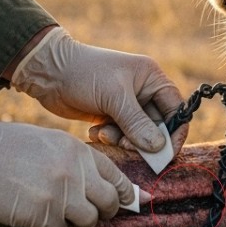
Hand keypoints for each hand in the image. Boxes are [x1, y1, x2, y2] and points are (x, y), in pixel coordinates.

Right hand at [0, 111, 141, 226]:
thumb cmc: (3, 146)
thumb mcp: (48, 142)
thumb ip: (74, 161)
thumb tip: (96, 183)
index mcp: (77, 150)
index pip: (116, 176)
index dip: (126, 192)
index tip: (132, 202)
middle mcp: (74, 171)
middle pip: (109, 202)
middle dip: (103, 211)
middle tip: (90, 213)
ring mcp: (59, 193)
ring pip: (88, 220)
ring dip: (76, 221)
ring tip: (56, 212)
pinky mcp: (41, 214)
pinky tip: (33, 214)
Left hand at [10, 27, 183, 152]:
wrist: (49, 72)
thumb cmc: (85, 74)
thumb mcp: (114, 97)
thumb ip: (137, 123)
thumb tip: (159, 148)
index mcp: (152, 79)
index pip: (176, 110)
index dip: (174, 133)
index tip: (167, 154)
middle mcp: (143, 92)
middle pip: (157, 127)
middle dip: (142, 140)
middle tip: (125, 145)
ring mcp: (126, 105)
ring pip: (137, 135)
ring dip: (122, 140)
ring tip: (105, 134)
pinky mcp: (110, 116)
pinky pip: (120, 136)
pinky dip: (109, 137)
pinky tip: (94, 131)